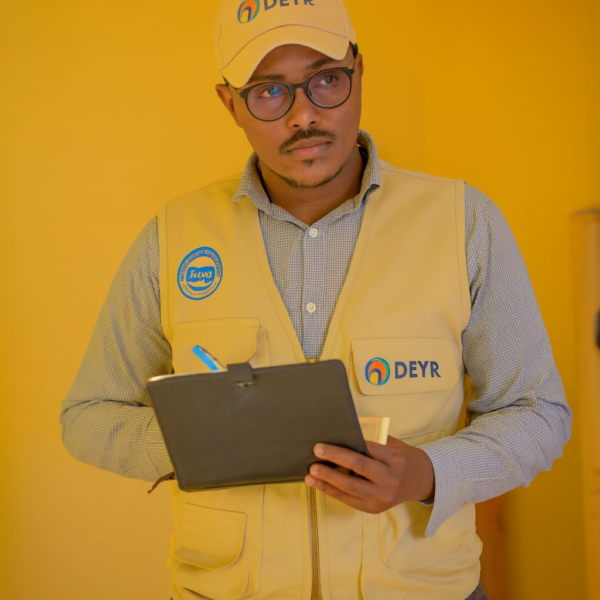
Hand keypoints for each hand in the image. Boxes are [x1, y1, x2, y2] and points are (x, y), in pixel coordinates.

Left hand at [304, 436, 434, 512]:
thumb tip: (343, 435)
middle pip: (358, 468)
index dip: (345, 447)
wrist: (422, 481)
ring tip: (310, 473)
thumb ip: (372, 442)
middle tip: (316, 452)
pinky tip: (318, 484)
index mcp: (395, 460)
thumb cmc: (404, 458)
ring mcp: (382, 497)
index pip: (367, 451)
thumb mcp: (394, 445)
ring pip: (350, 488)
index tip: (326, 443)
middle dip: (334, 460)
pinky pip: (349, 500)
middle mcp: (390, 480)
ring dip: (327, 480)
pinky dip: (332, 492)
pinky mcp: (374, 509)